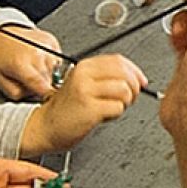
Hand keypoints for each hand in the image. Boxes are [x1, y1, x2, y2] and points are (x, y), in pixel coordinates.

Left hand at [0, 26, 61, 99]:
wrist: (0, 35)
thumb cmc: (0, 57)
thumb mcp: (1, 81)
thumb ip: (19, 94)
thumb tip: (37, 98)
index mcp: (20, 64)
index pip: (41, 86)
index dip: (47, 95)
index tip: (48, 99)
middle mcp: (35, 53)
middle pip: (49, 80)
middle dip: (42, 84)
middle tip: (30, 79)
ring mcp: (45, 46)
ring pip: (54, 70)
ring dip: (47, 73)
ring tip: (33, 66)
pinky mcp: (52, 41)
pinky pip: (57, 60)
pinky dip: (50, 62)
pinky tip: (38, 59)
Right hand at [23, 54, 146, 154]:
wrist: (46, 126)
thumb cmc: (67, 108)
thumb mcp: (83, 83)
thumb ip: (107, 77)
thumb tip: (137, 78)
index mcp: (85, 66)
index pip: (119, 60)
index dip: (135, 71)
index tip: (141, 82)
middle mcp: (85, 75)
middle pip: (125, 74)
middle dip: (134, 88)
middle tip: (127, 99)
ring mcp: (86, 91)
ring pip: (124, 91)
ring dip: (124, 103)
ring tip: (112, 108)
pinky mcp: (89, 108)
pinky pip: (118, 108)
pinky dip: (116, 114)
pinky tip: (104, 116)